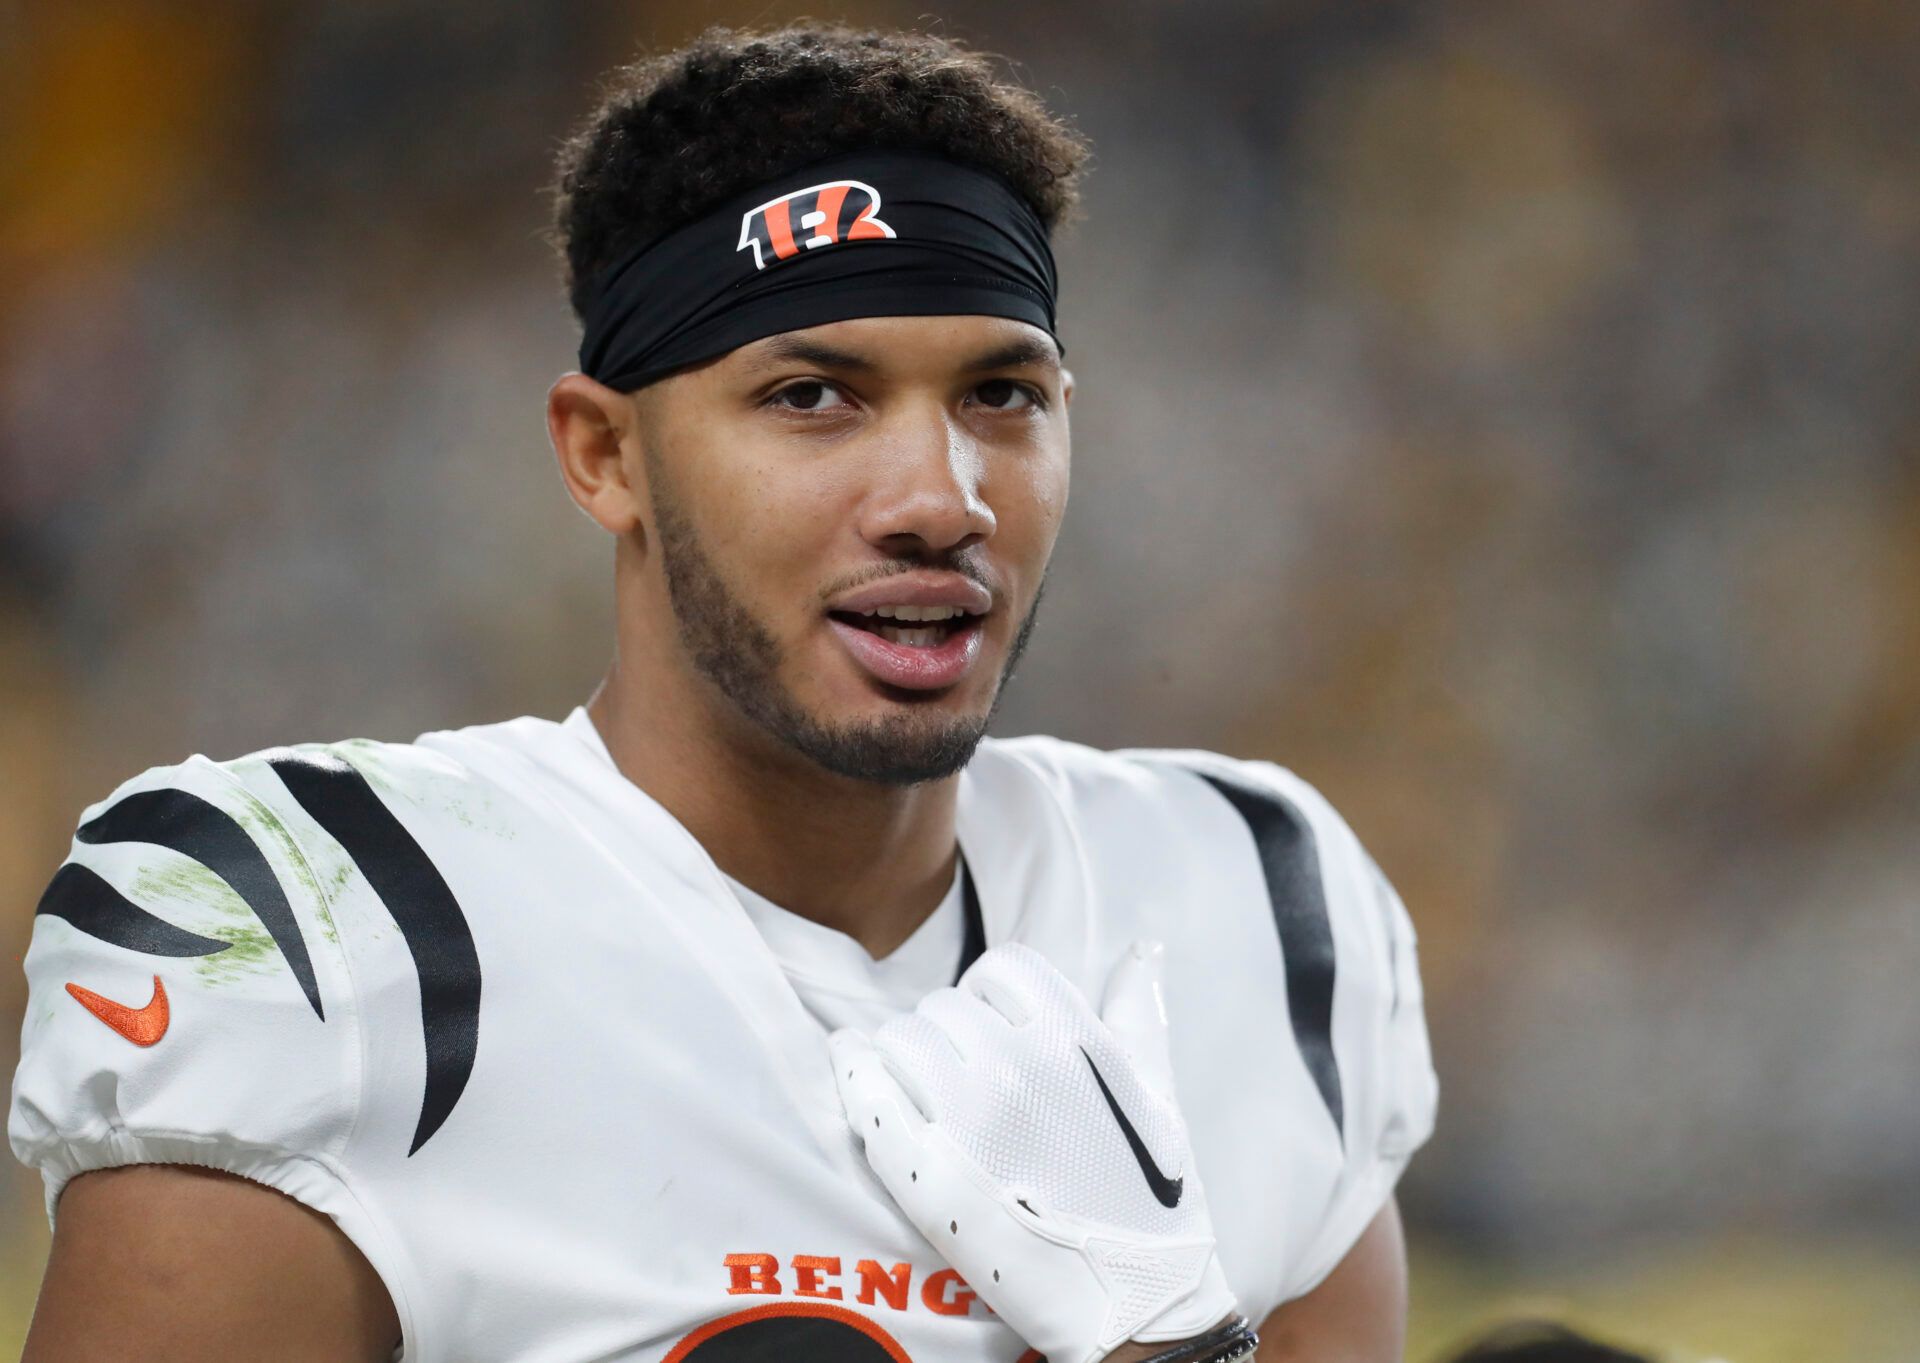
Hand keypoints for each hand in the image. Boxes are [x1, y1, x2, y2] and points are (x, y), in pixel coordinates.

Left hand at [831, 941, 1238, 1362]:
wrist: (1133, 1303)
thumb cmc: (1150, 1199)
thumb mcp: (1159, 1093)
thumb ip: (1139, 1013)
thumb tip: (1139, 949)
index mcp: (1070, 1039)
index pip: (1001, 970)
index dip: (994, 996)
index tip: (995, 1028)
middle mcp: (1013, 1067)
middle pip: (946, 1007)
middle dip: (951, 1031)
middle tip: (962, 1073)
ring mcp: (964, 1118)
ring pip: (900, 1040)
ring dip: (904, 1053)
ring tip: (919, 1083)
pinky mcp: (922, 1173)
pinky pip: (866, 1092)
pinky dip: (855, 1071)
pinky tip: (854, 1065)